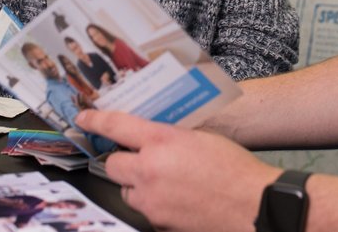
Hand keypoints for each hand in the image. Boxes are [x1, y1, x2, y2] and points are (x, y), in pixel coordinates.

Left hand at [77, 109, 277, 231]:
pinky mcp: (158, 224)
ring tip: (164, 182)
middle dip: (121, 160)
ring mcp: (152, 202)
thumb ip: (170, 135)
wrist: (253, 206)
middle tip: (137, 158)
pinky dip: (154, 205)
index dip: (95, 120)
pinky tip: (176, 200)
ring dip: (137, 185)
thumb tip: (152, 135)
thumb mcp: (201, 137)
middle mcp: (150, 171)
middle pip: (112, 165)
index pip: (116, 126)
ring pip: (127, 192)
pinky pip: (146, 211)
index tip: (83, 118)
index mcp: (162, 142)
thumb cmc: (234, 168)